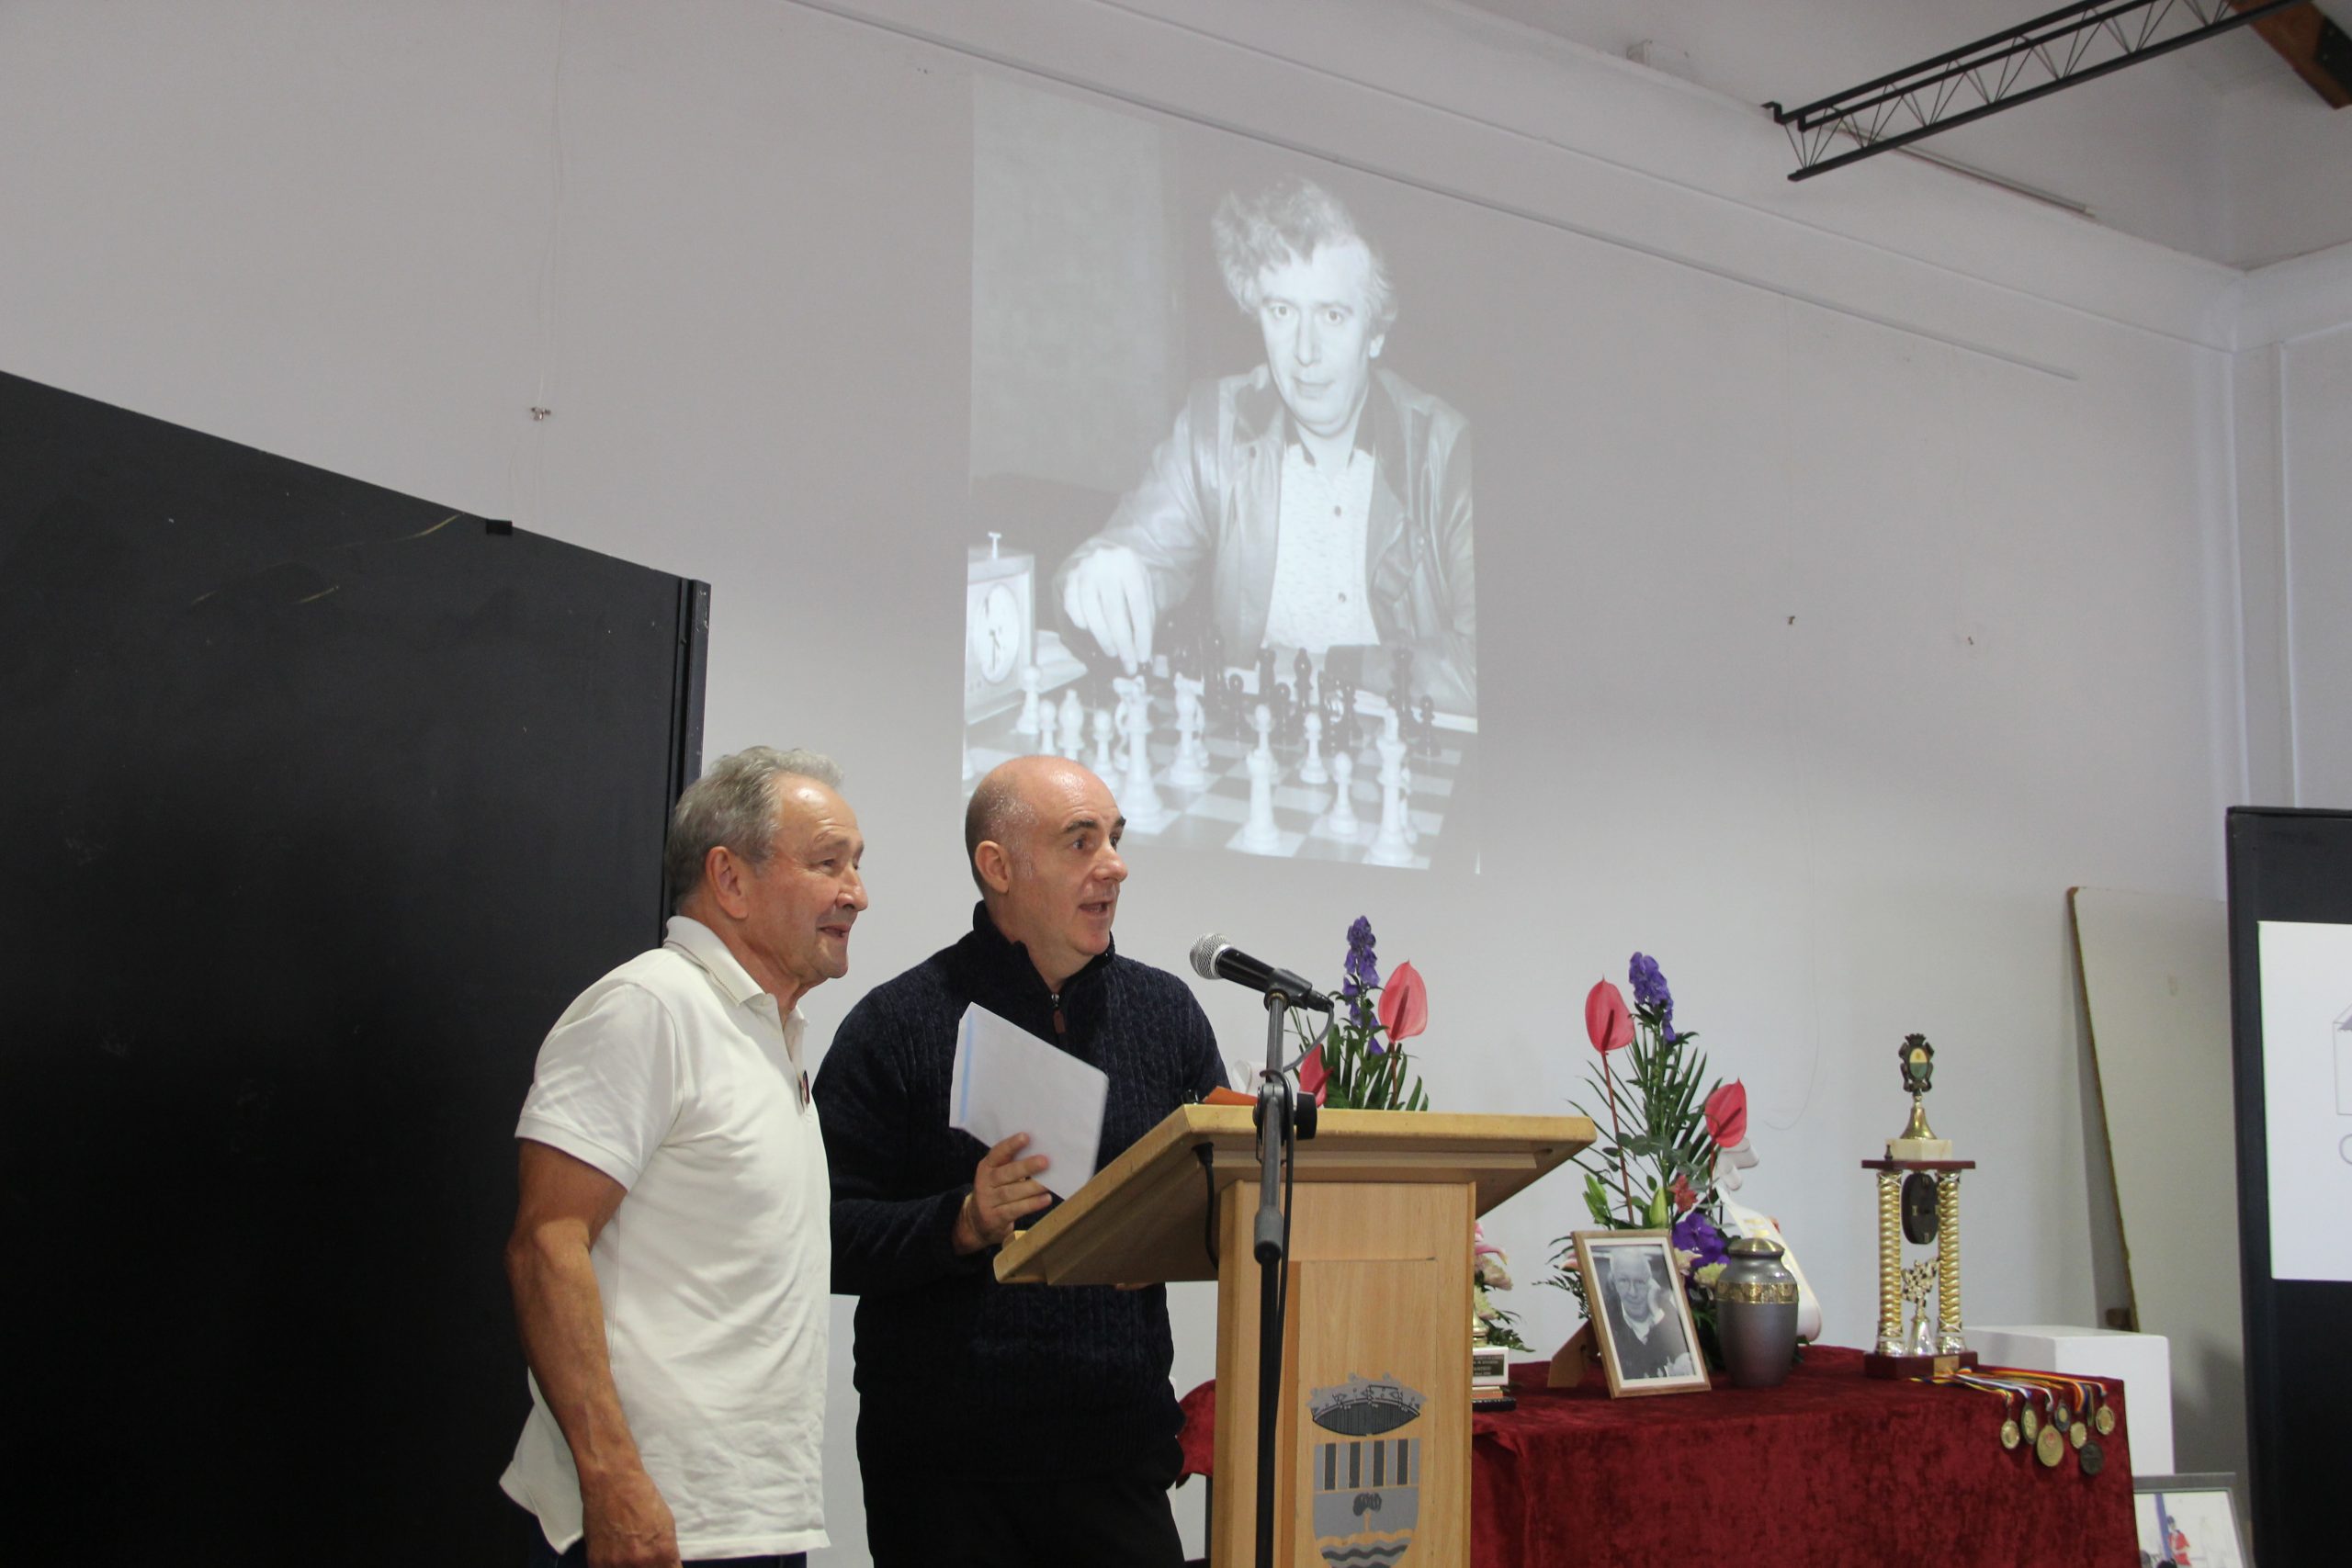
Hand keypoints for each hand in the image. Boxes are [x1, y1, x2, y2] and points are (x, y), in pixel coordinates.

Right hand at [581, 1466, 680, 1567]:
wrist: (612, 1483)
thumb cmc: (642, 1498)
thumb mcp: (667, 1526)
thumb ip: (666, 1553)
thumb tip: (665, 1566)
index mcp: (663, 1554)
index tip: (661, 1565)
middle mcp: (641, 1564)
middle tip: (645, 1559)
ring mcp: (616, 1565)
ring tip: (629, 1555)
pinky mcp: (596, 1563)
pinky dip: (612, 1567)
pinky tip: (615, 1557)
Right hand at [954, 1132, 1053, 1252]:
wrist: (978, 1221)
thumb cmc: (997, 1190)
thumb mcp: (998, 1175)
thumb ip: (1013, 1164)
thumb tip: (1043, 1153)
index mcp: (986, 1166)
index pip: (997, 1153)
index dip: (1011, 1145)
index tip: (1026, 1136)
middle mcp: (984, 1182)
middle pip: (1005, 1173)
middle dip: (1026, 1166)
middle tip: (1045, 1161)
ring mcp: (987, 1201)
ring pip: (1011, 1193)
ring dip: (1032, 1187)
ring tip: (1049, 1183)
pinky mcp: (995, 1218)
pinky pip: (1015, 1210)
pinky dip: (1032, 1204)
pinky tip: (1045, 1199)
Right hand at [1060, 544, 1155, 671]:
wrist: (1108, 556)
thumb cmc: (1129, 578)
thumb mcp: (1144, 588)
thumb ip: (1145, 614)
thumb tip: (1141, 650)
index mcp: (1129, 563)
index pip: (1138, 604)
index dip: (1141, 634)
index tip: (1143, 656)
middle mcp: (1104, 563)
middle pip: (1114, 610)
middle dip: (1122, 642)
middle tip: (1128, 663)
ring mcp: (1084, 570)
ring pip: (1092, 612)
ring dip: (1103, 638)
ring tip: (1113, 652)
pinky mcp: (1069, 579)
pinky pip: (1073, 607)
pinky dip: (1082, 622)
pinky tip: (1092, 630)